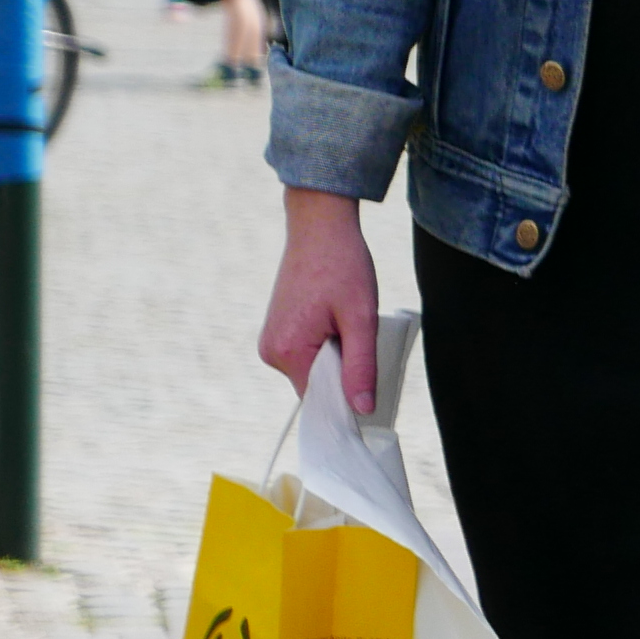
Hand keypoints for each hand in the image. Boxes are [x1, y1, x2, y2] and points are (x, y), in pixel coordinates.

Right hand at [259, 188, 381, 412]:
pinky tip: (335, 317)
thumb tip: (362, 410)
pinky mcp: (278, 329)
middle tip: (358, 335)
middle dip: (343, 370)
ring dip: (336, 355)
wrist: (320, 228)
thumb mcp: (361, 319)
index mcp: (287, 352)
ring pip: (314, 368)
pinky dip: (326, 344)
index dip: (346, 397)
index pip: (319, 401)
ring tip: (344, 320)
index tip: (369, 383)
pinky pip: (307, 353)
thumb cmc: (342, 266)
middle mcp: (271, 351)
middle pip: (317, 385)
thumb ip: (360, 367)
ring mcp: (271, 340)